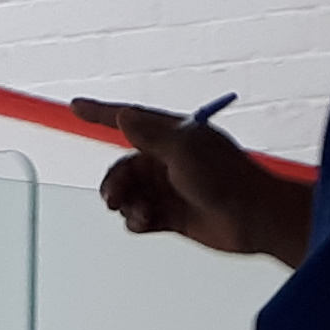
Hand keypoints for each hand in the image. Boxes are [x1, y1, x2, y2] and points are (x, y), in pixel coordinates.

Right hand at [67, 99, 313, 265]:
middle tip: (113, 197)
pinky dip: (137, 220)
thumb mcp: (183, 149)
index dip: (101, 113)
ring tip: (139, 212)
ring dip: (126, 203)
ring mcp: (171, 188)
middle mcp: (170, 159)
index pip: (130, 119)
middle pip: (125, 166)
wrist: (254, 219)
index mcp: (174, 135)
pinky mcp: (173, 216)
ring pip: (130, 194)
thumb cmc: (226, 177)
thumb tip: (122, 115)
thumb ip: (149, 135)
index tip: (75, 106)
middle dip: (115, 180)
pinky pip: (141, 217)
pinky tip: (145, 223)